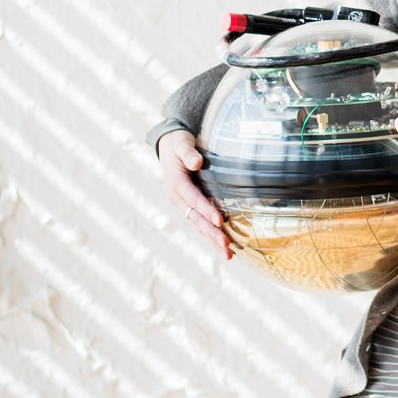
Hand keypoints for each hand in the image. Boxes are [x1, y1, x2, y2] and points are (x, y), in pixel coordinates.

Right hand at [157, 129, 234, 260]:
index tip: (220, 221)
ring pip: (199, 225)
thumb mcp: (180, 143)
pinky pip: (201, 223)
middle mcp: (178, 198)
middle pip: (197, 218)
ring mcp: (184, 204)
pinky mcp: (190, 206)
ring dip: (213, 240)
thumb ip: (188, 153)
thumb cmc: (178, 143)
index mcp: (176, 184)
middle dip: (212, 233)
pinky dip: (212, 235)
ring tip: (228, 254)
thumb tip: (196, 163)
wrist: (169, 146)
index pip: (193, 199)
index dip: (206, 210)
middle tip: (227, 247)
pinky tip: (225, 247)